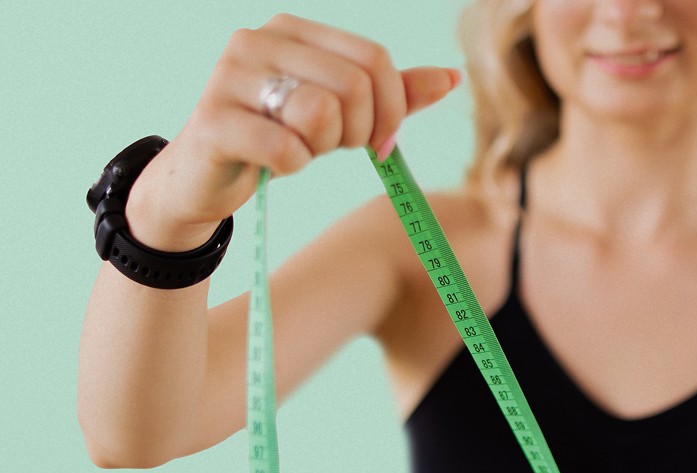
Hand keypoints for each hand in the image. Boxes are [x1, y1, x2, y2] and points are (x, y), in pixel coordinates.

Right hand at [126, 13, 459, 250]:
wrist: (205, 179)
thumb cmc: (278, 137)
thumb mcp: (340, 114)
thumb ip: (392, 94)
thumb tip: (452, 78)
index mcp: (294, 30)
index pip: (374, 58)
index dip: (392, 108)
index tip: (382, 140)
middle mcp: (258, 40)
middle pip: (355, 85)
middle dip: (359, 131)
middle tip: (334, 147)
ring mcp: (230, 77)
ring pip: (321, 112)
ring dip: (320, 147)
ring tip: (297, 148)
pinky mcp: (212, 121)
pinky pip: (286, 148)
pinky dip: (291, 166)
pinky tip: (272, 164)